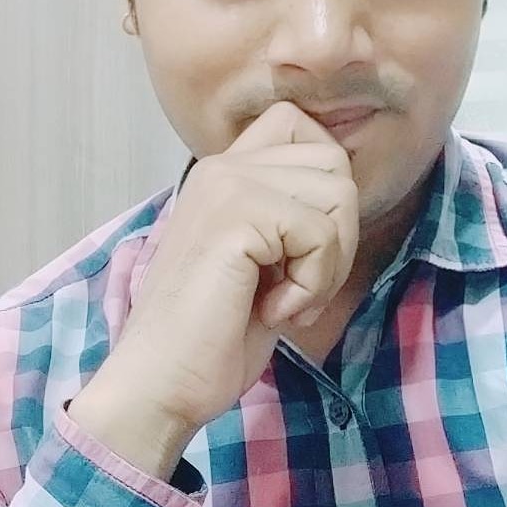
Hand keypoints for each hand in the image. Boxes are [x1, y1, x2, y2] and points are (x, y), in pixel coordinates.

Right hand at [68, 101, 358, 473]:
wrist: (160, 383)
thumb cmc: (215, 333)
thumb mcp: (264, 258)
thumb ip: (293, 215)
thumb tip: (346, 197)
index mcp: (226, 171)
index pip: (299, 123)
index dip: (326, 179)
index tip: (304, 242)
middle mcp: (225, 166)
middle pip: (334, 162)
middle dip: (339, 233)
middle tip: (300, 283)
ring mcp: (228, 185)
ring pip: (338, 195)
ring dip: (328, 263)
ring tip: (286, 299)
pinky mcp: (237, 216)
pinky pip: (320, 234)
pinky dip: (311, 284)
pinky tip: (272, 310)